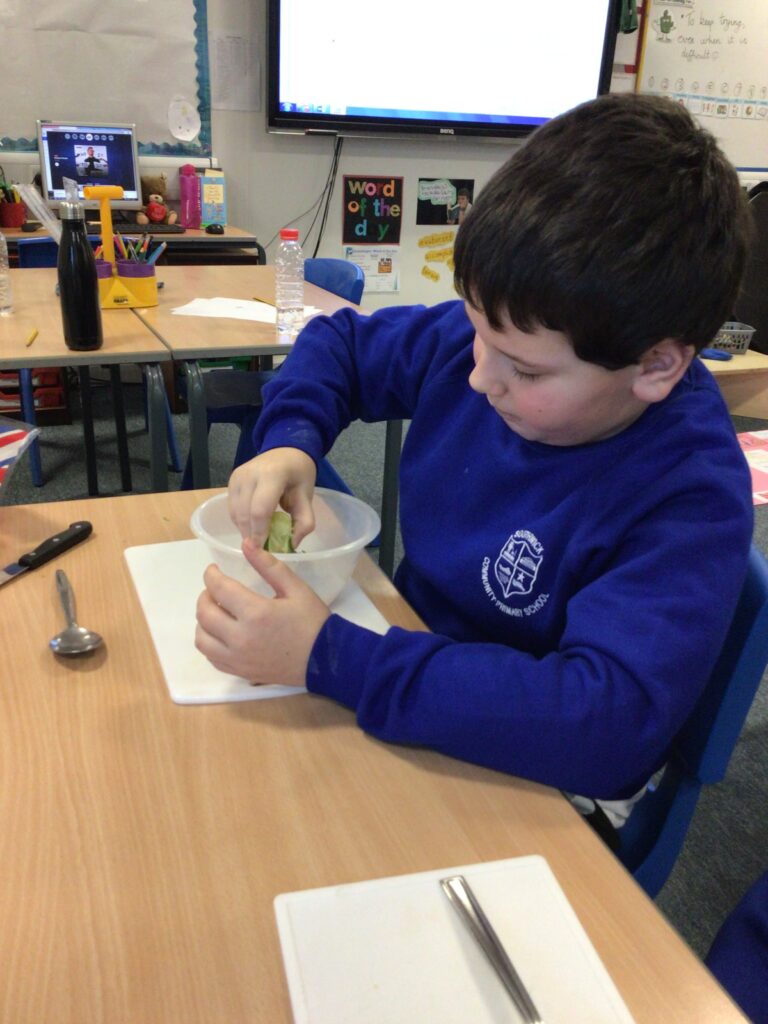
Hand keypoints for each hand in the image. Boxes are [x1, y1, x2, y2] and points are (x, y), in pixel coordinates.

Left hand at [195, 538, 330, 684]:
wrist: (325, 660)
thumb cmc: (312, 621)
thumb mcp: (295, 588)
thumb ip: (268, 565)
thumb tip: (245, 544)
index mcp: (256, 613)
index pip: (219, 588)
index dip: (211, 575)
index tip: (214, 570)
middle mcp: (240, 638)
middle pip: (204, 613)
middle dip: (205, 595)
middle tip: (216, 589)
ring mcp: (237, 658)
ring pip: (201, 638)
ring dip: (203, 621)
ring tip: (217, 612)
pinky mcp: (239, 672)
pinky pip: (211, 657)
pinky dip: (209, 642)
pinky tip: (221, 633)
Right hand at [228, 447, 315, 545]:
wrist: (286, 450)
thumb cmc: (298, 473)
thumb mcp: (307, 495)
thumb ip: (304, 521)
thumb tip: (292, 544)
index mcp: (272, 475)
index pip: (260, 510)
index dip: (259, 532)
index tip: (262, 551)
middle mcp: (249, 474)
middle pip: (244, 514)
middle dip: (251, 535)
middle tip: (261, 550)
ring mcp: (238, 476)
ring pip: (235, 513)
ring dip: (245, 529)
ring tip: (259, 538)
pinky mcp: (231, 480)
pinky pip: (232, 507)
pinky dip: (241, 520)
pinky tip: (253, 525)